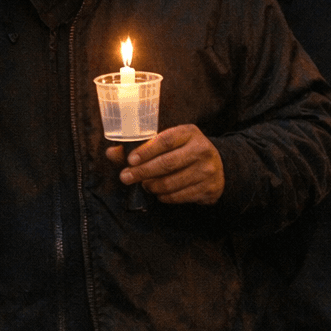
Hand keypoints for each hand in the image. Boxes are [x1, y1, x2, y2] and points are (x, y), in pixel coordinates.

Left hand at [105, 123, 224, 204]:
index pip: (165, 141)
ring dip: (152, 186)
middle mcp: (201, 149)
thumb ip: (141, 147)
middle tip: (126, 177)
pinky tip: (160, 193)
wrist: (219, 167)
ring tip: (145, 185)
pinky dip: (165, 197)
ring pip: (171, 183)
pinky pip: (179, 197)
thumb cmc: (185, 152)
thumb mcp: (169, 143)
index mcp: (189, 133)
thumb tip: (111, 152)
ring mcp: (207, 170)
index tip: (130, 160)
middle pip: (166, 163)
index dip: (146, 151)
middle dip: (142, 172)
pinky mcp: (208, 189)